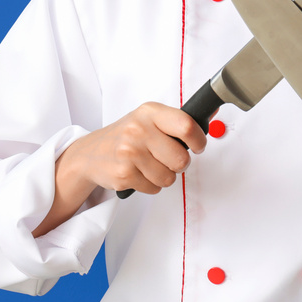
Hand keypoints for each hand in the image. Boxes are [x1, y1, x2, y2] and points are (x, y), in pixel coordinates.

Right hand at [34, 103, 206, 236]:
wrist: (90, 153)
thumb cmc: (126, 136)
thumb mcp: (148, 119)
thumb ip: (177, 121)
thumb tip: (211, 113)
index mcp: (149, 112)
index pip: (186, 125)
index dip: (198, 140)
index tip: (198, 145)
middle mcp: (139, 129)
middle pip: (181, 158)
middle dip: (179, 164)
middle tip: (168, 159)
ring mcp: (130, 152)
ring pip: (169, 177)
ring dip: (163, 176)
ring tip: (149, 166)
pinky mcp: (124, 174)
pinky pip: (154, 188)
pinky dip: (150, 185)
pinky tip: (138, 173)